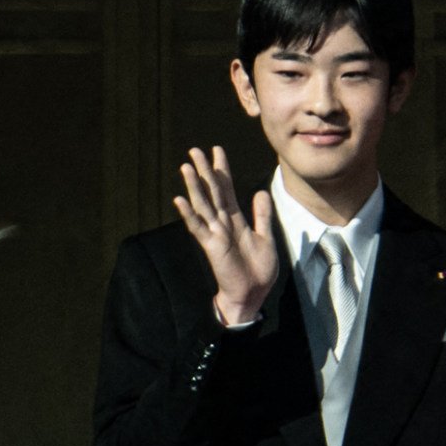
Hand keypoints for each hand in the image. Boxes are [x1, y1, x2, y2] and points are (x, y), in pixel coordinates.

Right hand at [170, 145, 281, 329]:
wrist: (252, 295)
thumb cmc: (258, 270)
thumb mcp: (265, 237)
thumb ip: (262, 216)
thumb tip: (260, 192)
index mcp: (235, 220)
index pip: (226, 189)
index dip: (222, 169)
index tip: (217, 150)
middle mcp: (222, 223)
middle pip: (211, 191)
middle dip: (204, 170)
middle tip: (194, 150)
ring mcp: (215, 234)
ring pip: (202, 204)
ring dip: (193, 186)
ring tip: (185, 167)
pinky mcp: (211, 246)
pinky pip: (198, 227)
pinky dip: (189, 214)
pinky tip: (179, 200)